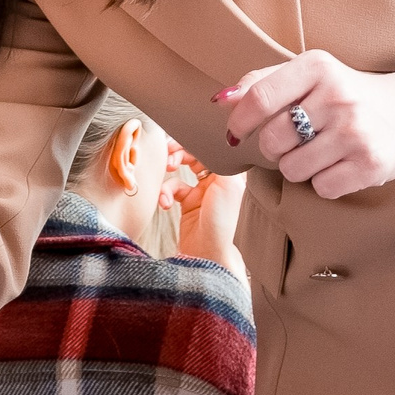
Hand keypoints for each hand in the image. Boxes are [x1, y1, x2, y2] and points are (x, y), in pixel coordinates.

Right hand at [163, 148, 244, 272]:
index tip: (180, 140)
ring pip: (180, 170)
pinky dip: (165, 193)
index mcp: (229, 174)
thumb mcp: (227, 185)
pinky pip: (172, 189)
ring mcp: (201, 192)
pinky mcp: (187, 204)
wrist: (207, 253)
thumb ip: (222, 160)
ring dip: (170, 172)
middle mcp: (216, 181)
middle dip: (178, 152)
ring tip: (166, 172)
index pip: (210, 148)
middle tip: (168, 155)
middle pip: (194, 155)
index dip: (194, 142)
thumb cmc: (221, 223)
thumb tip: (216, 141)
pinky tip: (165, 201)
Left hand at [216, 50, 394, 198]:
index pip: (259, 98)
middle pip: (272, 140)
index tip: (236, 132)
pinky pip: (321, 188)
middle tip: (293, 141)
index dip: (239, 121)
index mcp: (318, 67)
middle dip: (274, 148)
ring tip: (320, 151)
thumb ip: (263, 83)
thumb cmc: (347, 94)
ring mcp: (355, 132)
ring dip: (298, 167)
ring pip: (293, 169)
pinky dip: (324, 182)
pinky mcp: (370, 164)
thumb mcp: (310, 75)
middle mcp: (338, 96)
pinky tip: (340, 165)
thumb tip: (221, 101)